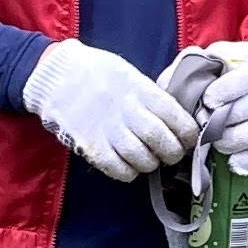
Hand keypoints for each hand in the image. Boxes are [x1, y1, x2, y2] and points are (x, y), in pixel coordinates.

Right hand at [25, 37, 198, 181]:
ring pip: (142, 159)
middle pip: (162, 141)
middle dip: (174, 153)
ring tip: (150, 159)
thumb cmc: (99, 73)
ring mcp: (108, 129)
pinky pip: (118, 169)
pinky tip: (130, 166)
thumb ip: (152, 97)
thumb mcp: (131, 75)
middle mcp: (127, 110)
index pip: (176, 117)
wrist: (57, 75)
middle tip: (172, 153)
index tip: (190, 138)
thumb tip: (178, 119)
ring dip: (151, 164)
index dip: (189, 134)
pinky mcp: (91, 145)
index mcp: (141, 90)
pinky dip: (129, 173)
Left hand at [193, 36, 247, 172]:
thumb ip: (194, 64)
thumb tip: (172, 81)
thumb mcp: (218, 56)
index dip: (228, 90)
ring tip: (217, 145)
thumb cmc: (237, 67)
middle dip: (227, 121)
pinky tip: (235, 163)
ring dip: (236, 142)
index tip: (208, 100)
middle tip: (206, 127)